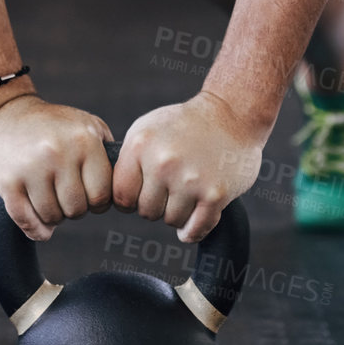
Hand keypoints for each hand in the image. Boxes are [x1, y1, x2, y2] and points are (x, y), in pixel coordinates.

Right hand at [0, 93, 113, 240]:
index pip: (102, 194)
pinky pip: (27, 221)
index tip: (88, 195)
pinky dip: (36, 229)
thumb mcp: (84, 124)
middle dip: (74, 208)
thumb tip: (123, 188)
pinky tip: (39, 224)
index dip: (97, 201)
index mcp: (83, 139)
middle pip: (78, 209)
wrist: (1, 114)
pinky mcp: (7, 182)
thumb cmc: (50, 125)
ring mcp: (31, 167)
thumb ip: (107, 152)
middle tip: (65, 195)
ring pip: (53, 217)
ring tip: (49, 198)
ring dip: (53, 215)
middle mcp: (58, 152)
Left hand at [111, 90, 264, 242]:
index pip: (121, 196)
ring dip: (179, 213)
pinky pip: (196, 229)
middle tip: (171, 188)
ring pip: (172, 221)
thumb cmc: (184, 124)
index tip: (141, 194)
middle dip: (157, 204)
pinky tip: (193, 220)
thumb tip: (113, 195)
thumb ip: (128, 160)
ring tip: (187, 193)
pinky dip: (193, 230)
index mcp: (141, 145)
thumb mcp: (146, 129)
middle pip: (147, 212)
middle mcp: (163, 163)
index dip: (130, 199)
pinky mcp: (215, 194)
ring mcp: (191, 180)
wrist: (230, 114)